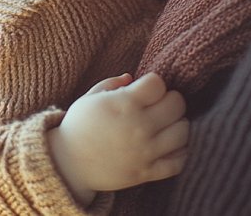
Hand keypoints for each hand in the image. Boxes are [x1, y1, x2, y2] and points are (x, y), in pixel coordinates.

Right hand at [47, 72, 188, 204]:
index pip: (159, 83)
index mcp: (124, 104)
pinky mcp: (146, 173)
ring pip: (183, 131)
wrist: (67, 165)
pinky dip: (180, 152)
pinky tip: (170, 144)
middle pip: (177, 104)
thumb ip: (114, 83)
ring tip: (166, 124)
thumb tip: (132, 77)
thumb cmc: (79, 125)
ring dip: (177, 124)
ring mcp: (144, 152)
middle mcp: (138, 127)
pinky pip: (178, 162)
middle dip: (170, 100)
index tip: (146, 89)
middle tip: (159, 104)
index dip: (154, 83)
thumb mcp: (91, 97)